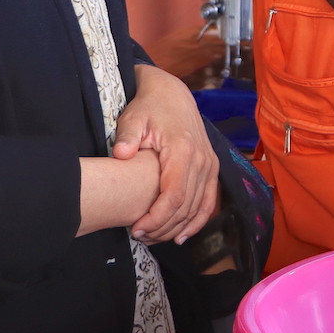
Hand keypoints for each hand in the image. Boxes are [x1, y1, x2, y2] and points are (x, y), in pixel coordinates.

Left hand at [112, 65, 219, 243]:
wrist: (172, 94)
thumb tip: (121, 155)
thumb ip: (126, 137)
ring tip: (155, 238)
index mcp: (183, 151)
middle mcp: (201, 160)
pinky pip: (209, 200)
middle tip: (140, 237)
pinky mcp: (211, 167)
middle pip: (186, 207)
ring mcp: (209, 164)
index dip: (156, 218)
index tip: (137, 229)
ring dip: (178, 228)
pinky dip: (198, 220)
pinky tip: (182, 235)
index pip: (173, 196)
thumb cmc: (149, 108)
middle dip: (163, 227)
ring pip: (198, 207)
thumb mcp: (132, 118)